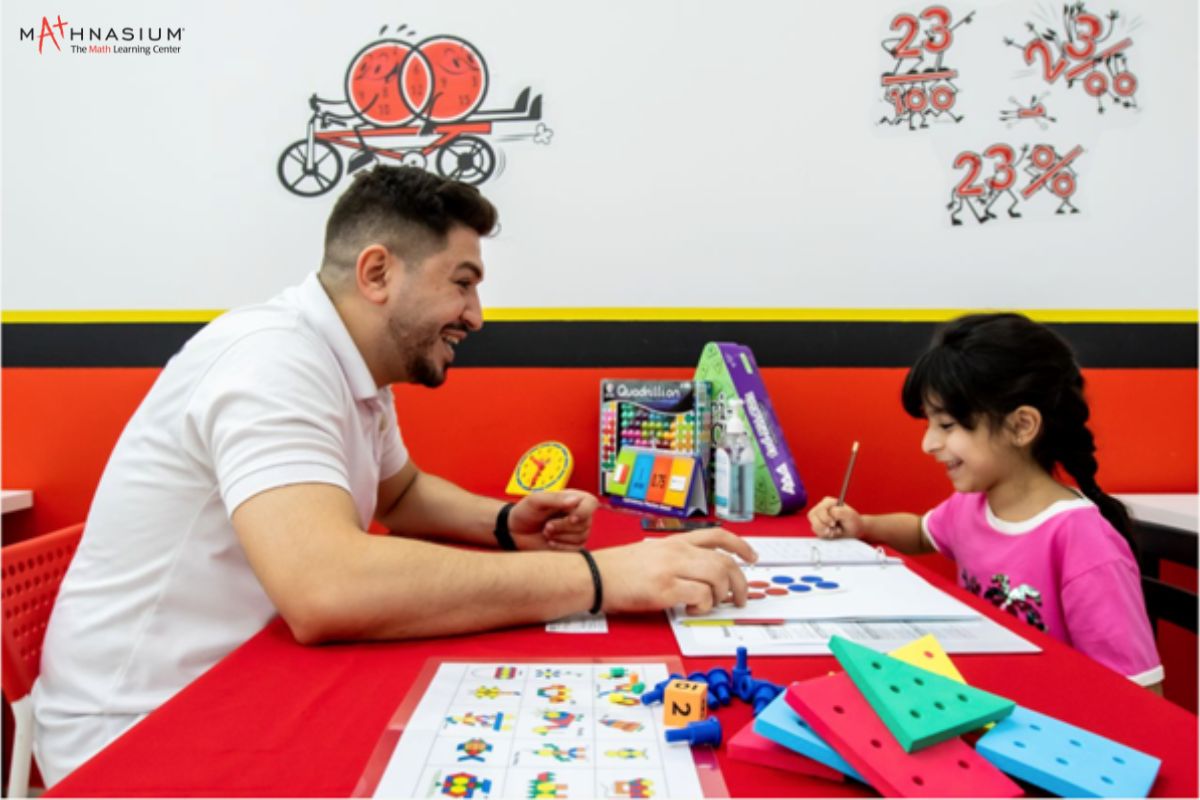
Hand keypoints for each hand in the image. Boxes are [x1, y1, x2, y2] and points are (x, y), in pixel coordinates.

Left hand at [508, 490, 597, 550]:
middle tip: (546, 526)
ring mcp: (578, 531)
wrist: (516, 532)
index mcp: (573, 498)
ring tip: (546, 532)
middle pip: (585, 523)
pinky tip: (550, 542)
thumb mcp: (536, 500)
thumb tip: (576, 500)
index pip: (591, 503)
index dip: (584, 512)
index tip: (571, 518)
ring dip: (560, 537)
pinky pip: (576, 549)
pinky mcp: (573, 545)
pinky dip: (561, 547)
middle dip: (563, 527)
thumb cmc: (525, 512)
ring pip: (581, 537)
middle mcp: (579, 514)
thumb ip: (555, 499)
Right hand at [593, 528, 757, 615]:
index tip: (752, 557)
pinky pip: (700, 597)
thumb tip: (702, 574)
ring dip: (721, 596)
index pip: (717, 536)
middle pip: (724, 562)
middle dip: (739, 582)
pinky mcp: (664, 590)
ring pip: (717, 577)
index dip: (740, 546)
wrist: (593, 576)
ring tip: (712, 605)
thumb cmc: (618, 569)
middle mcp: (676, 552)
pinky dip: (704, 607)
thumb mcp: (651, 553)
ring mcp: (671, 569)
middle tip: (739, 598)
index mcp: (674, 542)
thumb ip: (677, 558)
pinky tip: (693, 610)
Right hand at [807, 496, 865, 539]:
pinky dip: (823, 534)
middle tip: (833, 529)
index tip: (834, 524)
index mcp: (828, 502)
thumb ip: (839, 511)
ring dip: (824, 531)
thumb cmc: (853, 521)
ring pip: (813, 525)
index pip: (820, 509)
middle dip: (823, 526)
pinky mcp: (818, 526)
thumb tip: (830, 513)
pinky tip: (831, 533)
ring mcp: (818, 517)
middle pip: (813, 516)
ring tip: (834, 532)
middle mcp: (821, 508)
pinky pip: (815, 531)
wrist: (854, 530)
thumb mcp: (849, 515)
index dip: (825, 518)